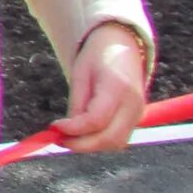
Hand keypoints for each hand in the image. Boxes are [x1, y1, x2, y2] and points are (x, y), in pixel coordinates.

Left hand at [58, 22, 149, 151]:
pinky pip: (118, 139)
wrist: (123, 46)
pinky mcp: (137, 119)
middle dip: (82, 145)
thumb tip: (66, 131)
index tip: (53, 127)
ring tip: (67, 137)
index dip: (74, 129)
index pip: (97, 120)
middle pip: (110, 138)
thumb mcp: (80, 74)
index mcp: (118, 87)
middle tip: (58, 139)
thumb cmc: (97, 57)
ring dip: (90, 145)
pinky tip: (82, 134)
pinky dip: (99, 142)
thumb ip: (77, 104)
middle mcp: (134, 104)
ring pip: (115, 143)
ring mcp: (138, 113)